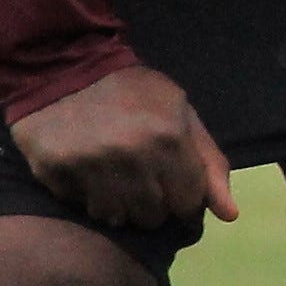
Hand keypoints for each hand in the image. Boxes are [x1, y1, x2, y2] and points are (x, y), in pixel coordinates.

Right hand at [10, 64, 235, 227]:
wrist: (64, 67)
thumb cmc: (133, 92)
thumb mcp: (181, 114)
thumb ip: (209, 163)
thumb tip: (230, 215)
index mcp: (169, 138)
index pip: (188, 203)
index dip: (183, 197)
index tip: (173, 185)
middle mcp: (131, 156)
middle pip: (152, 216)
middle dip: (153, 203)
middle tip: (141, 178)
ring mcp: (90, 166)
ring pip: (116, 218)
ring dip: (120, 206)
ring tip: (114, 178)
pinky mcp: (55, 172)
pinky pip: (82, 208)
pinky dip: (89, 198)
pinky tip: (88, 173)